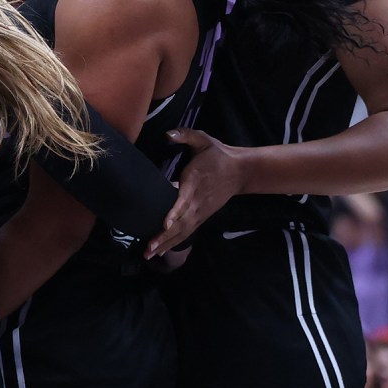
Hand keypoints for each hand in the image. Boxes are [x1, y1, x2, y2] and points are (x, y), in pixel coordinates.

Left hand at [147, 131, 249, 254]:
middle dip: (163, 236)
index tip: (165, 223)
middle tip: (148, 248)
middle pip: (180, 223)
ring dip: (165, 243)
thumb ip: (186, 135)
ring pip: (182, 231)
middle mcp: (197, 202)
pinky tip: (162, 251)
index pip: (184, 201)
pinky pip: (187, 231)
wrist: (240, 171)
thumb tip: (169, 133)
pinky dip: (174, 242)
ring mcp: (200, 212)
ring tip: (149, 254)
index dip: (174, 213)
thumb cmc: (218, 155)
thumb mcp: (204, 140)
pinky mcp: (202, 216)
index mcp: (194, 183)